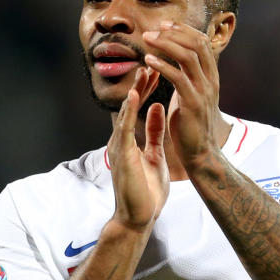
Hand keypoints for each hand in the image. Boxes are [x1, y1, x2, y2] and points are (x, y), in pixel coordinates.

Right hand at [107, 67, 168, 229]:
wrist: (138, 217)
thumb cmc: (146, 191)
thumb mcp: (155, 155)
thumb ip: (155, 133)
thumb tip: (159, 109)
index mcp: (131, 140)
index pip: (139, 108)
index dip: (147, 88)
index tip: (157, 70)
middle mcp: (122, 140)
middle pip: (131, 105)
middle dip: (141, 84)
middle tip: (151, 61)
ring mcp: (120, 147)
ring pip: (126, 112)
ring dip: (135, 91)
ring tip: (143, 71)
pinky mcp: (122, 155)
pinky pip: (125, 129)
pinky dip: (130, 111)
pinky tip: (135, 95)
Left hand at [142, 21, 220, 170]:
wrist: (200, 154)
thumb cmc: (191, 126)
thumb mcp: (191, 95)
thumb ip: (187, 78)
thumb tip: (175, 64)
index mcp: (211, 77)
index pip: (202, 42)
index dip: (183, 30)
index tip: (164, 25)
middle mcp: (210, 81)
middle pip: (196, 44)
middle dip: (173, 32)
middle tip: (152, 30)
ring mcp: (203, 91)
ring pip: (188, 56)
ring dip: (165, 44)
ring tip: (146, 40)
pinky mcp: (193, 104)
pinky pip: (178, 77)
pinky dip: (162, 65)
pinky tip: (148, 61)